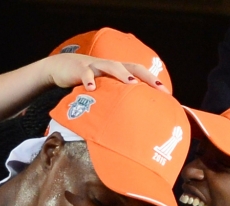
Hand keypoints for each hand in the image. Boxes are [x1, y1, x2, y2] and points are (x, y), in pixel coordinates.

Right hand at [41, 53, 167, 92]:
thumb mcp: (102, 87)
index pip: (139, 72)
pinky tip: (91, 89)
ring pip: (111, 66)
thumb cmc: (86, 81)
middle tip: (158, 87)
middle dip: (145, 76)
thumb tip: (129, 117)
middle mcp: (109, 65)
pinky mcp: (80, 69)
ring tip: (131, 83)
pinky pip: (85, 74)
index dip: (152, 80)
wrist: (62, 66)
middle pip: (131, 67)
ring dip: (121, 74)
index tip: (166, 94)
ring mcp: (95, 66)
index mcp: (117, 70)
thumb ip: (114, 96)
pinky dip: (89, 80)